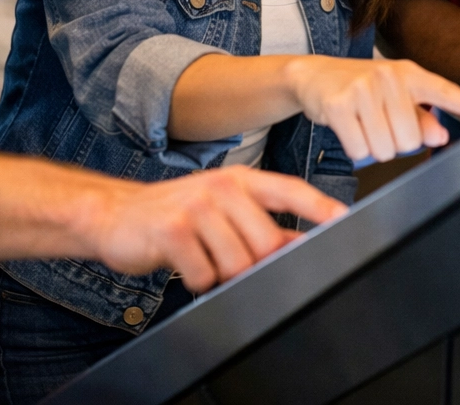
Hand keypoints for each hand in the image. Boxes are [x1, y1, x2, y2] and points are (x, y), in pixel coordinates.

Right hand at [90, 167, 346, 292]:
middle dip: (254, 263)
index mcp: (240, 180)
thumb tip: (302, 243)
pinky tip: (185, 262)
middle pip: (267, 242)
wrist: (115, 214)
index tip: (344, 220)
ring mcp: (197, 206)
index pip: (290, 190)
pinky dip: (197, 279)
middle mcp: (222, 187)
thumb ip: (263, 225)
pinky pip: (205, 274)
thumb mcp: (223, 210)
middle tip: (228, 258)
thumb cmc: (176, 213)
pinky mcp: (173, 230)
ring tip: (204, 256)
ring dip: (222, 273)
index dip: (320, 206)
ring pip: (238, 263)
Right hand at [284, 55, 459, 161]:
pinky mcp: (339, 104)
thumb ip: (420, 117)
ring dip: (373, 148)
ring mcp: (363, 89)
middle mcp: (389, 77)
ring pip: (385, 149)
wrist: (314, 75)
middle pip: (410, 140)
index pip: (445, 91)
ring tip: (363, 125)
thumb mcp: (395, 97)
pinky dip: (354, 148)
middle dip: (396, 143)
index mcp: (410, 74)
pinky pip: (359, 149)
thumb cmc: (361, 89)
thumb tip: (440, 136)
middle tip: (380, 125)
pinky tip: (348, 129)